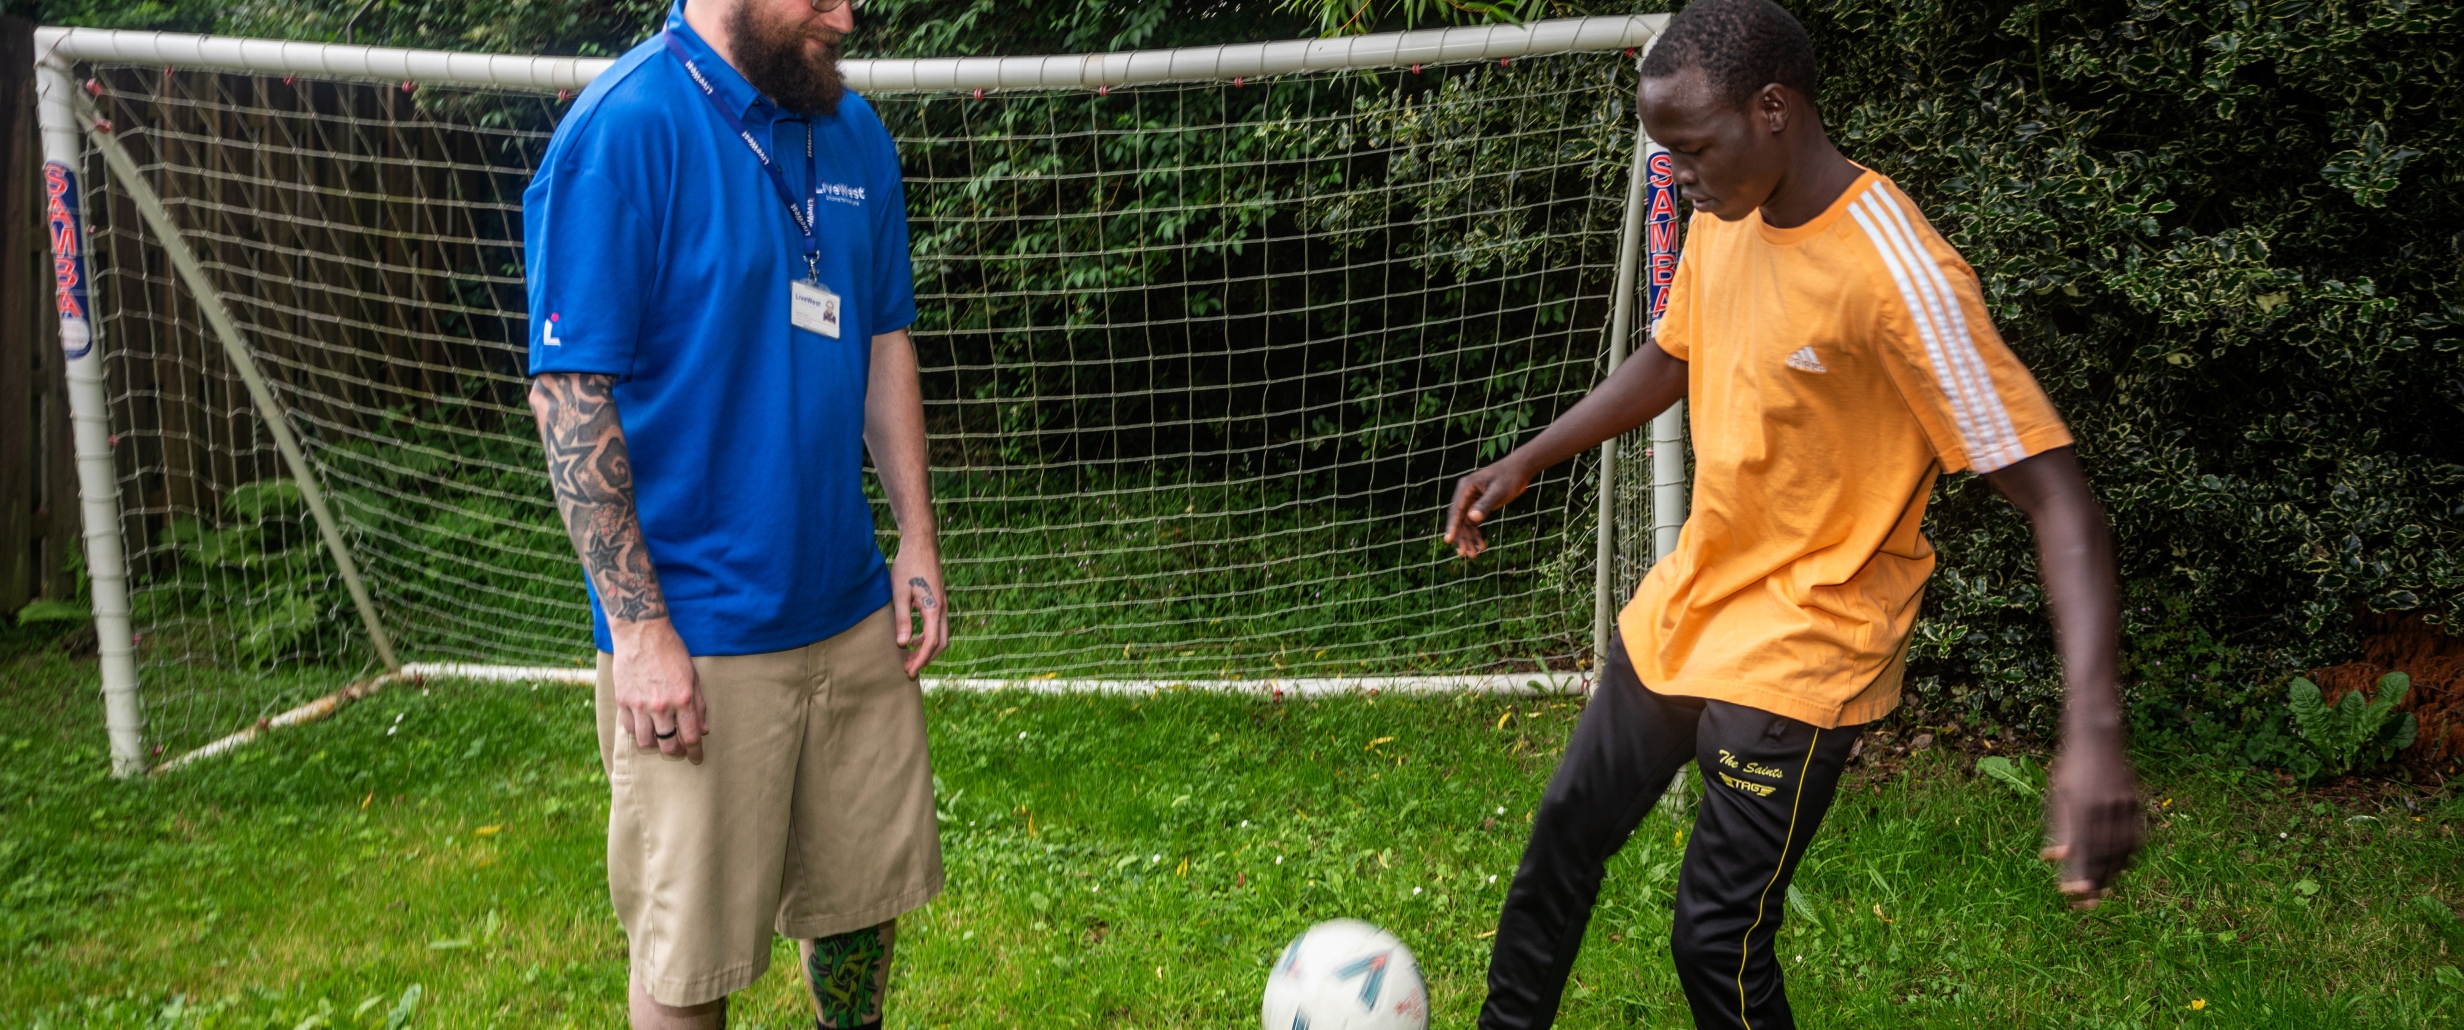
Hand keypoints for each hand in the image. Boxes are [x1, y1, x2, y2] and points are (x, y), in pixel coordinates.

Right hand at [609, 617, 706, 764]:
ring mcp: (640, 705)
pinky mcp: (623, 701)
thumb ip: (699, 704)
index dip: (695, 751)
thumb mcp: (693, 675)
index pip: (691, 736)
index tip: (697, 758)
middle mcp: (661, 706)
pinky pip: (630, 729)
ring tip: (660, 738)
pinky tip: (644, 725)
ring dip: (655, 745)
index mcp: (683, 699)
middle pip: (668, 746)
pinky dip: (638, 732)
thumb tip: (703, 729)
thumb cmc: (671, 651)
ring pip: (646, 742)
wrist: (641, 632)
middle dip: (676, 752)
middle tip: (679, 750)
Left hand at [889, 547, 948, 677]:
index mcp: (934, 608)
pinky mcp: (938, 599)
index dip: (921, 660)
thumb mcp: (900, 593)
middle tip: (909, 669)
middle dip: (926, 658)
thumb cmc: (908, 565)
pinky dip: (927, 637)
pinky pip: (937, 625)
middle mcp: (942, 608)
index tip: (909, 672)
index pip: (931, 643)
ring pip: (941, 634)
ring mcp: (942, 604)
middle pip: (941, 642)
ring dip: (927, 648)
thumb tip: (903, 645)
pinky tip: (913, 638)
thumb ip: (903, 619)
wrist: (921, 543)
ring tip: (909, 657)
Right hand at [1444, 458, 1534, 558]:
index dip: (1452, 526)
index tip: (1448, 541)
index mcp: (1465, 487)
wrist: (1520, 469)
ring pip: (1466, 524)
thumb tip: (1472, 519)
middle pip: (1459, 520)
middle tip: (1465, 555)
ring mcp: (1471, 500)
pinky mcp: (1478, 505)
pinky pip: (1474, 523)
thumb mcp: (1499, 491)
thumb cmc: (1509, 477)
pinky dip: (1476, 534)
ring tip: (1474, 556)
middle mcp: (1465, 494)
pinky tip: (1482, 546)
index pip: (1456, 510)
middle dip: (1462, 538)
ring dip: (1469, 539)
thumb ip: (1485, 505)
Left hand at [2040, 741, 2142, 907]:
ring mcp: (2124, 805)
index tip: (2073, 895)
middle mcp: (2106, 808)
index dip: (2079, 874)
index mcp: (2082, 805)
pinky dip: (2126, 857)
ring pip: (2121, 849)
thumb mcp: (2058, 795)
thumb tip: (2054, 858)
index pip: (2083, 849)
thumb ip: (2059, 827)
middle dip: (2095, 881)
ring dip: (2111, 873)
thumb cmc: (2070, 769)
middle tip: (2086, 903)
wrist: (2098, 739)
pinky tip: (2118, 868)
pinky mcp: (2135, 803)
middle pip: (2104, 854)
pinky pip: (2134, 838)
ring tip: (2101, 891)